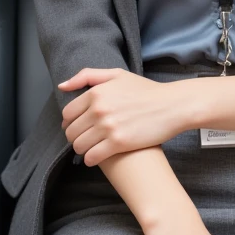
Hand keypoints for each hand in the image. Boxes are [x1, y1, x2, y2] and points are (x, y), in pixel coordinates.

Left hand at [58, 68, 196, 165]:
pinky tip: (97, 157)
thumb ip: (87, 76)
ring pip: (79, 146)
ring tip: (91, 148)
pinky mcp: (119, 143)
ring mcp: (108, 127)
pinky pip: (92, 157)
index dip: (70, 122)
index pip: (67, 114)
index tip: (79, 126)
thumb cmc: (146, 91)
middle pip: (71, 131)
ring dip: (82, 149)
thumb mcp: (117, 75)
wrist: (172, 106)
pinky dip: (90, 159)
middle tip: (85, 138)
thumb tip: (62, 86)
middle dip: (75, 137)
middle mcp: (99, 109)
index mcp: (96, 92)